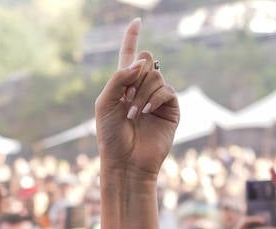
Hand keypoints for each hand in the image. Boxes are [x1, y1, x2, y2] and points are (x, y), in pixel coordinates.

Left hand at [93, 19, 178, 179]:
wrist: (125, 162)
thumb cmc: (110, 136)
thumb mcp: (105, 103)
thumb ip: (119, 78)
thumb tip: (142, 63)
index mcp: (123, 85)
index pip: (129, 55)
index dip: (132, 38)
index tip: (137, 21)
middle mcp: (142, 88)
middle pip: (146, 60)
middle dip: (135, 75)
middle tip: (126, 97)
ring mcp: (157, 98)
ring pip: (155, 76)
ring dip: (141, 93)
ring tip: (134, 114)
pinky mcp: (171, 109)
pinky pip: (167, 90)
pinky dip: (154, 99)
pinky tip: (146, 112)